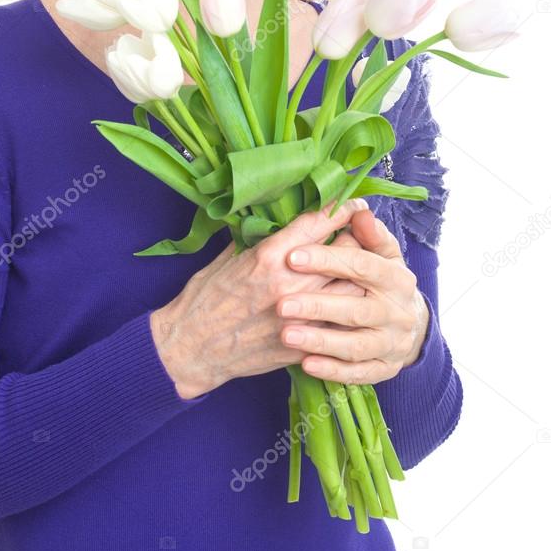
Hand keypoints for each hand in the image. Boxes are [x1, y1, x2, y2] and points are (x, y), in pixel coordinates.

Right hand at [149, 198, 371, 398]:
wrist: (192, 348)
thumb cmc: (205, 297)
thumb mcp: (228, 256)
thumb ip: (260, 238)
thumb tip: (279, 220)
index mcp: (270, 255)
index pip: (320, 221)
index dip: (344, 207)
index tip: (354, 202)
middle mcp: (290, 282)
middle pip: (345, 252)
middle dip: (357, 240)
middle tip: (359, 237)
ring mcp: (300, 316)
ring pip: (353, 288)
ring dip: (359, 277)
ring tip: (359, 271)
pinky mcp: (304, 344)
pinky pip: (342, 325)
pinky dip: (349, 311)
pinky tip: (349, 305)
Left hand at [275, 207, 429, 384]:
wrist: (410, 324)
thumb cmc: (383, 280)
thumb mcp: (382, 253)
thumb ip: (369, 233)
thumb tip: (359, 211)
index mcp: (397, 277)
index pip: (361, 265)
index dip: (327, 259)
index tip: (292, 257)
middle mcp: (398, 312)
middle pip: (356, 309)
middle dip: (318, 306)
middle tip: (281, 304)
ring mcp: (393, 344)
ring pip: (355, 345)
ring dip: (320, 341)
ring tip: (286, 335)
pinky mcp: (384, 369)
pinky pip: (357, 373)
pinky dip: (332, 370)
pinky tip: (305, 362)